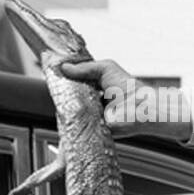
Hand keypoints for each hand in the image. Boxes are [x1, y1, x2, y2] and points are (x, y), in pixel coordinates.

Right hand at [59, 58, 192, 140]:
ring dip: (66, 104)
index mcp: (96, 85)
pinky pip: (76, 123)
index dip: (64, 78)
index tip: (52, 72)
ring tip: (60, 97)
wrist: (141, 109)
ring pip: (71, 109)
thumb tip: (63, 67)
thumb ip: (84, 68)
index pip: (75, 81)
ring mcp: (90, 114)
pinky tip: (66, 112)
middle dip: (63, 91)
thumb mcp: (105, 68)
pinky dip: (71, 118)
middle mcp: (92, 100)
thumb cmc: (129, 87)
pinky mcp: (90, 127)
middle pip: (71, 95)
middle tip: (54, 84)